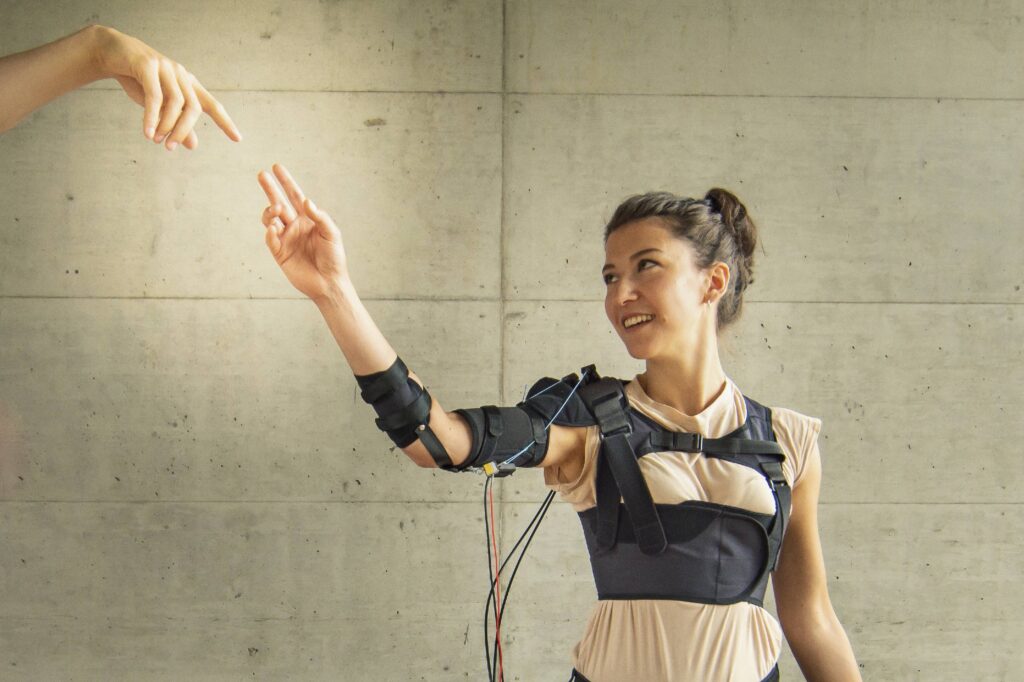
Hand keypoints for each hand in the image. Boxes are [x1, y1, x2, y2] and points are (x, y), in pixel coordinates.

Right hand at [92, 25, 240, 149]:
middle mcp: (181, 75)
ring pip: (175, 102)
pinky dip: (152, 116)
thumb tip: (193, 145)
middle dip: (183, 130)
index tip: (238, 139)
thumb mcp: (159, 105)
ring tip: (157, 141)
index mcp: (189, 84)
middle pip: (193, 107)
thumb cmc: (138, 80)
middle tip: (170, 148)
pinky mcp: (147, 65)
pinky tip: (148, 132)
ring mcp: (165, 68)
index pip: (212, 105)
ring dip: (166, 125)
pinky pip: (154, 95)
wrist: (111, 53)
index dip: (225, 122)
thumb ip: (176, 122)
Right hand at [258, 164, 350, 301]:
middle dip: (270, 189)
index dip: (286, 182)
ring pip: (271, 219)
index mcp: (308, 219)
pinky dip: (270, 232)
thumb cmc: (334, 257)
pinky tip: (275, 228)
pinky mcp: (279, 253)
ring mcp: (286, 238)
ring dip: (270, 211)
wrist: (329, 282)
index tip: (277, 167)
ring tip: (276, 210)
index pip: (294, 196)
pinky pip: (270, 239)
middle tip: (262, 174)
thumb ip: (320, 217)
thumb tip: (306, 201)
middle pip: (279, 203)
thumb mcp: (331, 233)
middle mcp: (295, 226)